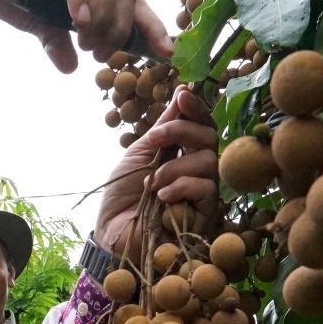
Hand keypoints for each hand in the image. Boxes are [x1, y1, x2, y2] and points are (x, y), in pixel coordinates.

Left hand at [95, 86, 218, 261]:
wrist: (113, 232)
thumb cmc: (123, 195)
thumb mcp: (140, 152)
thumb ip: (163, 126)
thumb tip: (183, 91)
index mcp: (183, 153)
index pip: (201, 125)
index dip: (196, 109)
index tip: (183, 96)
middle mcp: (198, 170)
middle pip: (209, 137)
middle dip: (182, 132)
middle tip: (155, 140)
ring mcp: (203, 193)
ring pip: (208, 162)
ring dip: (174, 167)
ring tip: (151, 183)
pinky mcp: (205, 215)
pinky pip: (206, 189)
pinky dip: (182, 187)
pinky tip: (162, 197)